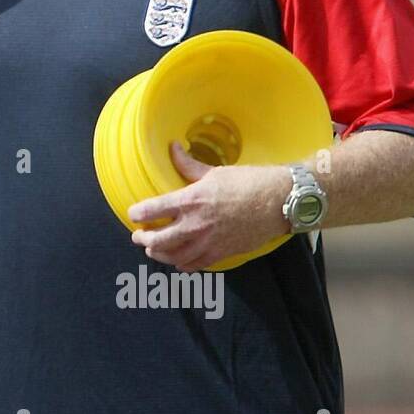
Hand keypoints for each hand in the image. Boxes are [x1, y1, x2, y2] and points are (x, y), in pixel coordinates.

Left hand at [126, 141, 289, 271]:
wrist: (280, 203)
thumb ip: (188, 165)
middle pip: (157, 240)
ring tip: (153, 249)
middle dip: (143, 238)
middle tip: (139, 235)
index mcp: (191, 200)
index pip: (151, 210)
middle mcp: (196, 224)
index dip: (137, 214)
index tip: (133, 214)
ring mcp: (208, 242)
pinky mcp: (221, 253)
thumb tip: (172, 147)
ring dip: (158, 254)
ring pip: (172, 257)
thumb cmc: (249, 183)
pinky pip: (194, 265)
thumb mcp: (214, 171)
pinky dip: (181, 264)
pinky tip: (178, 260)